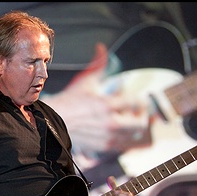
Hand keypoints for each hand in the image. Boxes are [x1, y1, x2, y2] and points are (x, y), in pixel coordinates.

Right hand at [44, 43, 151, 164]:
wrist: (54, 121)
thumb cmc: (69, 102)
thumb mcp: (85, 81)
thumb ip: (98, 64)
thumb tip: (101, 47)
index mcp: (107, 104)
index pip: (136, 102)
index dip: (140, 100)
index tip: (137, 99)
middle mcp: (110, 123)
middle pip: (140, 123)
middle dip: (142, 116)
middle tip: (139, 112)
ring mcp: (108, 137)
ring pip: (134, 135)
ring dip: (135, 127)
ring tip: (129, 121)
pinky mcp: (104, 147)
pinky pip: (123, 144)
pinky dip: (125, 138)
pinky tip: (120, 131)